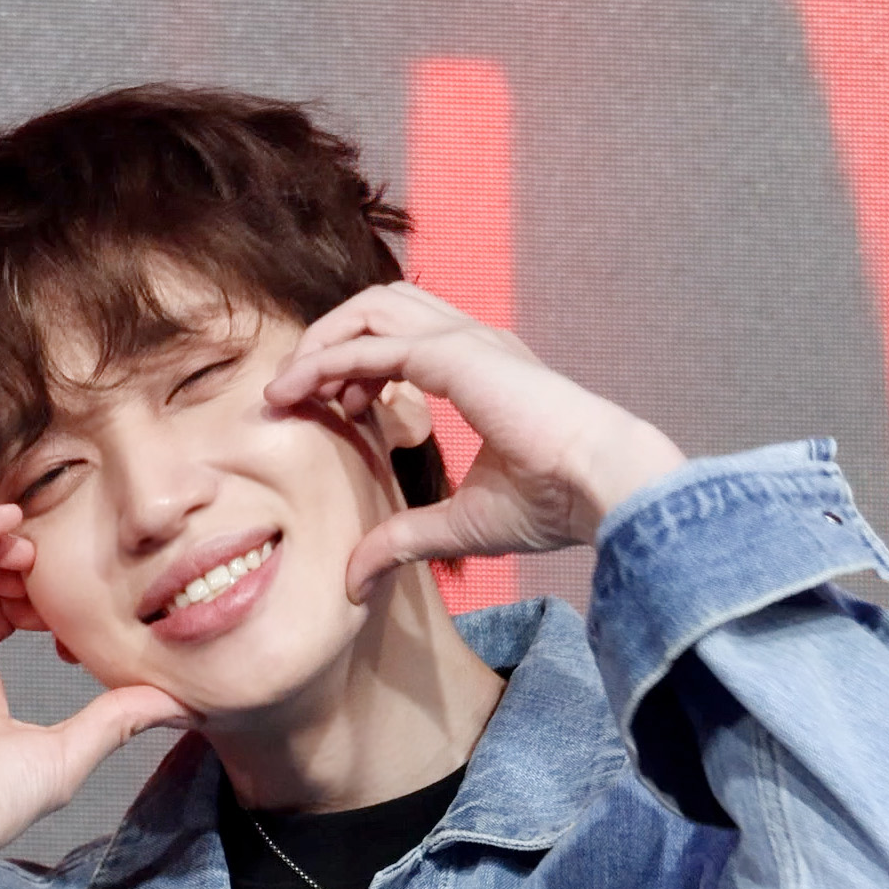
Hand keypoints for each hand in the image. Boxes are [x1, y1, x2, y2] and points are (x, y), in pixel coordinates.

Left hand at [262, 283, 687, 600]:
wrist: (603, 486)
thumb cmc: (554, 503)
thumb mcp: (459, 526)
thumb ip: (404, 540)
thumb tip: (354, 582)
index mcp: (481, 368)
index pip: (403, 338)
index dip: (357, 364)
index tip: (332, 409)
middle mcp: (470, 341)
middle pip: (380, 306)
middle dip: (329, 339)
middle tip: (293, 391)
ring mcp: (463, 340)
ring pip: (369, 310)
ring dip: (320, 341)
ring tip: (286, 388)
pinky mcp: (452, 355)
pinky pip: (369, 345)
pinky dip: (325, 362)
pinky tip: (294, 392)